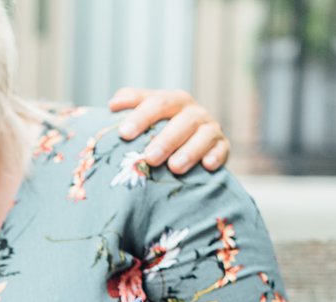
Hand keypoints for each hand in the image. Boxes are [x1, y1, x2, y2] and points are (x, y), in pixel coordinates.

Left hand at [109, 87, 230, 173]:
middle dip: (166, 139)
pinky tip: (207, 166)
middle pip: (182, 120)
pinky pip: (222, 148)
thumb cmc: (158, 132)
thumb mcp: (143, 118)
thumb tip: (113, 105)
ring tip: (174, 168)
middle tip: (150, 157)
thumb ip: (129, 108)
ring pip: (204, 134)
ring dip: (190, 151)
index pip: (156, 102)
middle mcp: (192, 111)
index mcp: (171, 101)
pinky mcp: (221, 145)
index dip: (141, 116)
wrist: (189, 147)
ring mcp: (209, 127)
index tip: (124, 133)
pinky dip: (215, 156)